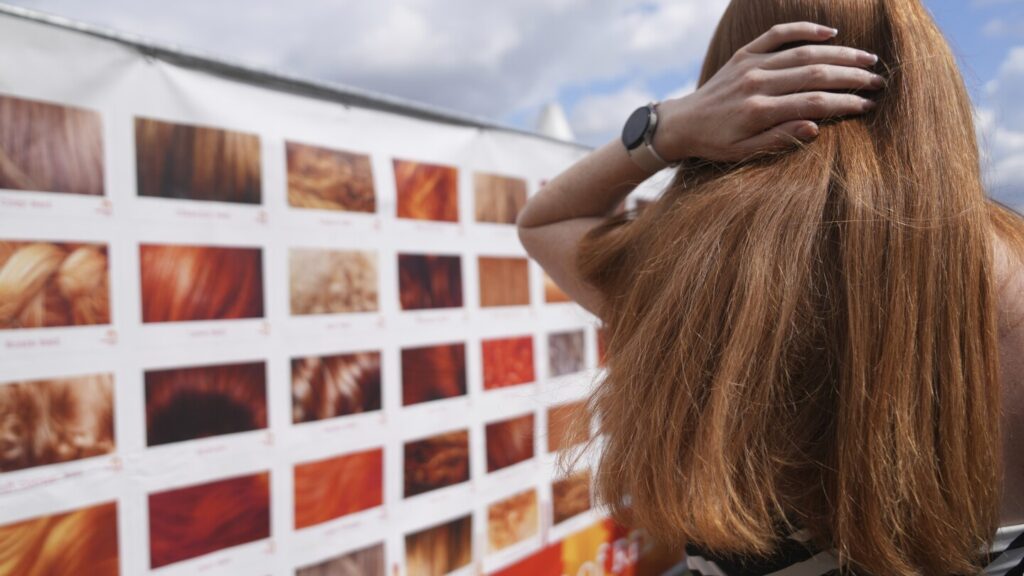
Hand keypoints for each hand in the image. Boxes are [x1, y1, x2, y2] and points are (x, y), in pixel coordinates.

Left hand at [652, 22, 883, 162]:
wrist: (683, 123)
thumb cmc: (716, 143)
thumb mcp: (744, 153)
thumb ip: (779, 139)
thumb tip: (816, 128)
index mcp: (759, 110)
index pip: (814, 103)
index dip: (845, 103)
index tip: (868, 106)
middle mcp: (757, 83)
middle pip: (816, 74)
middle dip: (852, 77)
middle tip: (878, 82)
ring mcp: (751, 64)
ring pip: (804, 52)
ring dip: (840, 54)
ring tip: (867, 60)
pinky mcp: (744, 54)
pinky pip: (778, 34)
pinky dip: (804, 29)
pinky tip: (830, 33)